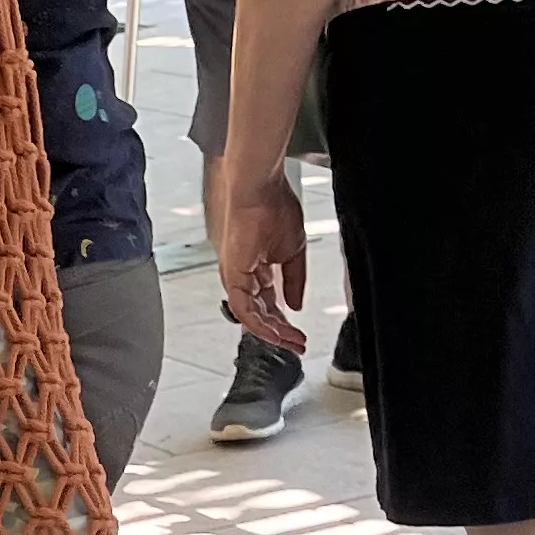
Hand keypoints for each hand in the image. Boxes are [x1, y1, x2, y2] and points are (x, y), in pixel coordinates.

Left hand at [213, 157, 307, 349]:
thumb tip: (295, 306)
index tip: (301, 335)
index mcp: (257, 270)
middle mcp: (244, 277)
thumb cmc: (274, 209)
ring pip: (251, 316)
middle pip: (261, 314)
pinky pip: (243, 308)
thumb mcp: (293, 252)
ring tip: (292, 343)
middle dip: (281, 333)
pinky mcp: (233, 275)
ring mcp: (236, 277)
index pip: (270, 304)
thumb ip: (294, 280)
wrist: (261, 189)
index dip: (285, 322)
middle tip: (298, 345)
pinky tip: (276, 333)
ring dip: (272, 333)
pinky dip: (259, 324)